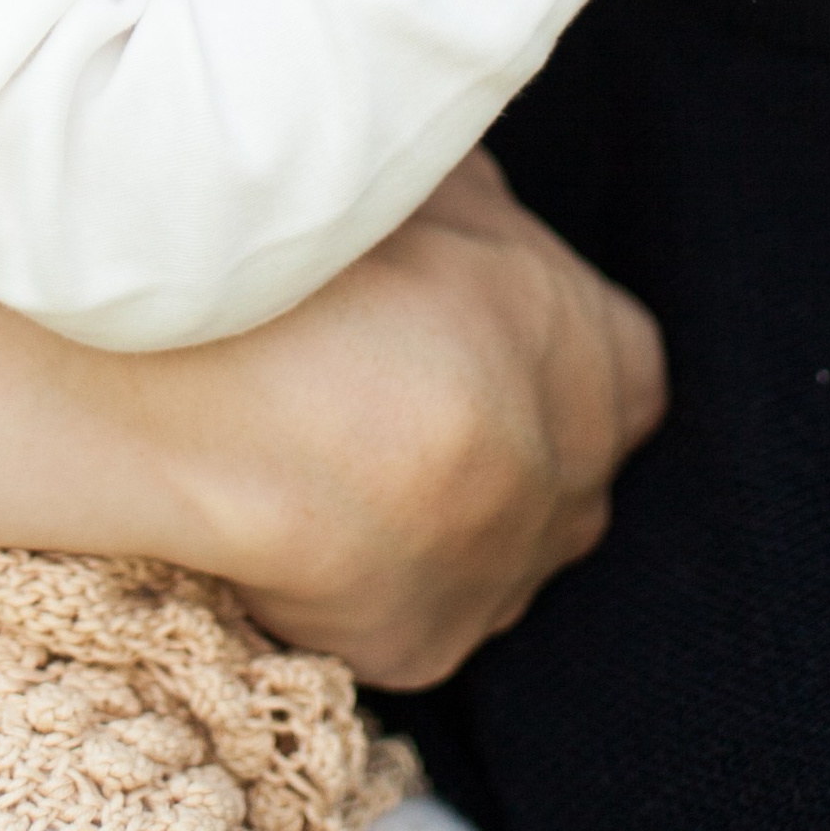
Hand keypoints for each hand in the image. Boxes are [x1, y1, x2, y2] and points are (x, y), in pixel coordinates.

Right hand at [157, 151, 665, 685]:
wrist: (209, 372)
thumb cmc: (320, 255)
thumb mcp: (433, 183)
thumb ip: (487, 221)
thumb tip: (486, 234)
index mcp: (594, 348)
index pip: (620, 364)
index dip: (543, 346)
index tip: (468, 333)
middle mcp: (575, 472)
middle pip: (558, 468)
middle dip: (490, 442)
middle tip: (379, 395)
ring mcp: (504, 572)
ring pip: (488, 554)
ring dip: (432, 522)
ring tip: (324, 460)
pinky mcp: (426, 647)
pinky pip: (406, 619)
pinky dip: (357, 585)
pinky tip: (288, 523)